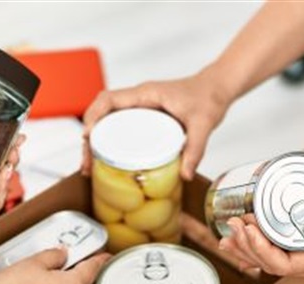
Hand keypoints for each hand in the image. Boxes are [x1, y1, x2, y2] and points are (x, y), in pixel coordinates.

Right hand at [82, 71, 232, 180]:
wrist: (217, 88)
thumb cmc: (209, 98)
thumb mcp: (204, 125)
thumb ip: (195, 149)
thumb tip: (184, 175)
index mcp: (146, 94)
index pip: (108, 99)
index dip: (93, 117)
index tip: (87, 137)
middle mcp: (138, 98)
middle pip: (101, 113)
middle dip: (88, 136)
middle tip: (87, 163)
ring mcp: (140, 106)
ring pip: (107, 119)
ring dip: (95, 140)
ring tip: (91, 165)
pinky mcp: (144, 115)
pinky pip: (118, 124)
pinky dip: (108, 140)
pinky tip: (107, 159)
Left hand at [218, 158, 303, 281]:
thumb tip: (303, 156)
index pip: (282, 264)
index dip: (258, 248)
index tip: (247, 227)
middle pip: (271, 268)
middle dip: (246, 248)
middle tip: (231, 225)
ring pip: (275, 268)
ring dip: (250, 254)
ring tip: (228, 239)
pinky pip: (285, 262)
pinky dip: (264, 254)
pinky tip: (248, 246)